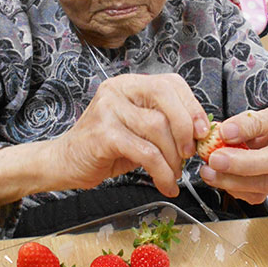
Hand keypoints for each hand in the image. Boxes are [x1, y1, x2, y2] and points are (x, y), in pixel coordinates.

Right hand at [53, 73, 211, 196]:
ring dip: (174, 157)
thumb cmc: (104, 148)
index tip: (202, 130)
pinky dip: (162, 172)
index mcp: (129, 84)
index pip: (170, 83)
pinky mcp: (105, 134)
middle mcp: (117, 90)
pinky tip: (165, 184)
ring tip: (174, 173)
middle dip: (185, 126)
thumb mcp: (136, 129)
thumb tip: (200, 132)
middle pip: (165, 96)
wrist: (65, 162)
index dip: (192, 106)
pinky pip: (146, 153)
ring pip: (158, 128)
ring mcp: (109, 110)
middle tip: (190, 152)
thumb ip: (163, 123)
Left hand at [200, 105, 267, 203]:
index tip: (225, 131)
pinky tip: (220, 180)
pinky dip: (234, 189)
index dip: (249, 126)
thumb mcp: (264, 115)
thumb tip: (219, 132)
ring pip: (265, 184)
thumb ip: (244, 122)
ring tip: (210, 173)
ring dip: (233, 181)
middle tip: (215, 159)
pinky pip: (256, 195)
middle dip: (241, 163)